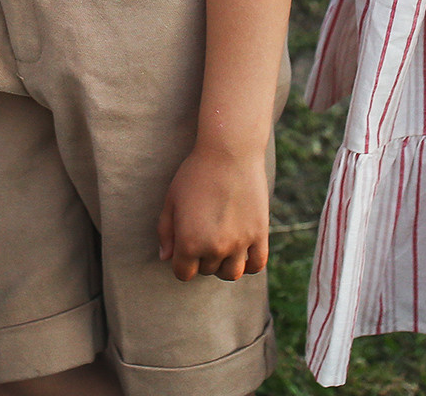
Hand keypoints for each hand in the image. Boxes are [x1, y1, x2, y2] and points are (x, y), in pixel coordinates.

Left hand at [156, 141, 268, 282]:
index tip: (184, 247)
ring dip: (224, 265)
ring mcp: (240, 243)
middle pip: (207, 270)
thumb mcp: (171, 200)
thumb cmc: (195, 173)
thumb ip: (166, 232)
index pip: (184, 273)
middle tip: (203, 233)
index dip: (181, 262)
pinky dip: (249, 263)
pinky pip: (256, 264)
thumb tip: (165, 257)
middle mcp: (215, 248)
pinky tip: (241, 251)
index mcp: (189, 243)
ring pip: (231, 273)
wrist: (229, 153)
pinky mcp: (260, 234)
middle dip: (201, 258)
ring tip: (221, 246)